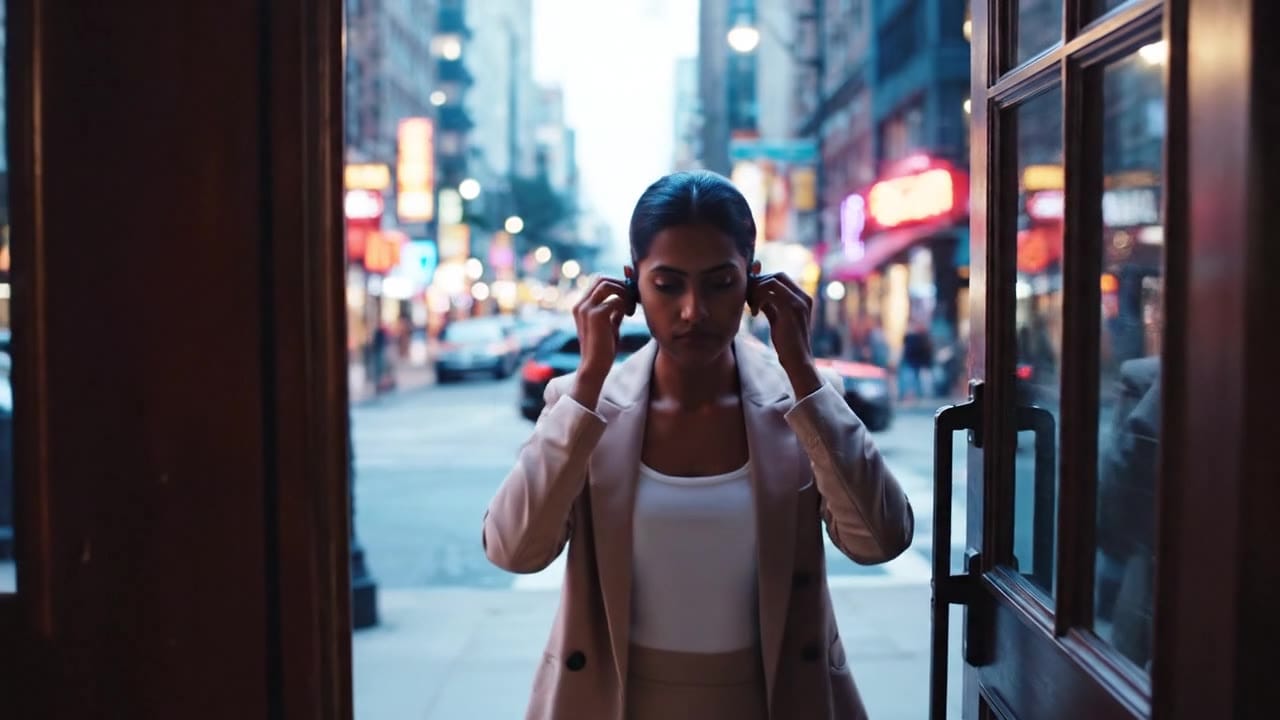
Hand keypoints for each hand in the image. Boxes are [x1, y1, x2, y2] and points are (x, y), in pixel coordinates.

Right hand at [571, 276, 633, 405]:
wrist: (594, 367)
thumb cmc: (604, 347)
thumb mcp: (609, 323)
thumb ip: (614, 308)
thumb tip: (626, 295)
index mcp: (581, 306)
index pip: (599, 281)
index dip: (617, 283)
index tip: (630, 295)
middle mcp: (580, 304)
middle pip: (602, 278)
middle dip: (621, 284)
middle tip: (632, 298)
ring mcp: (586, 309)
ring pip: (608, 284)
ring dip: (623, 292)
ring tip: (630, 307)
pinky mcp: (596, 315)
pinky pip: (616, 300)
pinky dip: (625, 305)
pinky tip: (628, 316)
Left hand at [748, 272, 821, 395]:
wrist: (798, 361)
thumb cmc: (786, 343)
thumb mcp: (777, 319)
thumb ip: (769, 304)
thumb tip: (755, 292)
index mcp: (802, 298)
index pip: (780, 277)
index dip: (762, 282)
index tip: (750, 295)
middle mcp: (804, 296)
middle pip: (776, 275)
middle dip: (758, 284)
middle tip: (748, 300)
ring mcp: (799, 301)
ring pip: (772, 281)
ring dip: (756, 291)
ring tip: (751, 307)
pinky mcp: (791, 308)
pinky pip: (769, 292)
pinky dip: (757, 299)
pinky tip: (754, 314)